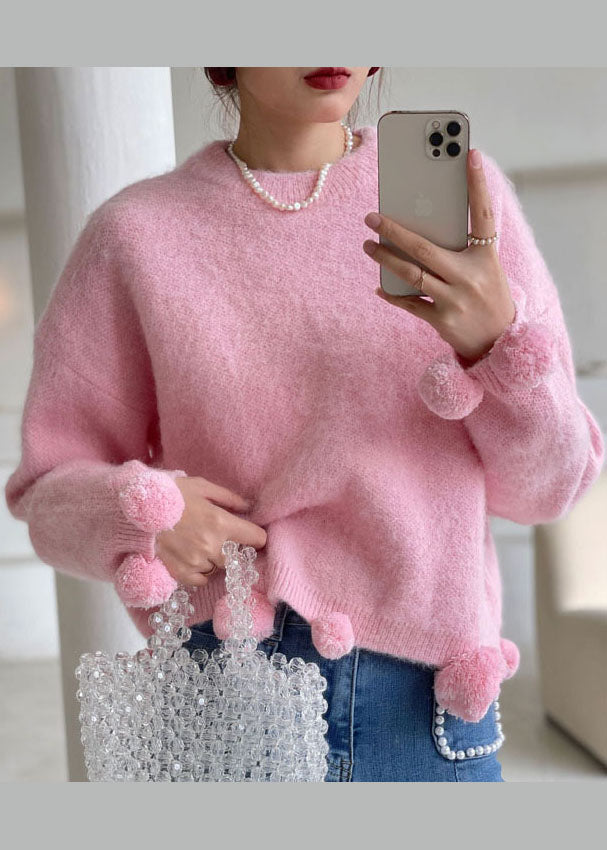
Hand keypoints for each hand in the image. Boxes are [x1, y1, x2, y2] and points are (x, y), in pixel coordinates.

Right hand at [154, 476, 265, 587]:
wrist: (133, 511)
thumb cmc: (168, 495)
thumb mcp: (201, 486)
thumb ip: (228, 498)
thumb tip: (248, 507)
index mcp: (221, 522)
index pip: (257, 538)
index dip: (256, 536)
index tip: (251, 535)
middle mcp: (212, 546)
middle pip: (237, 557)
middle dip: (232, 549)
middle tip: (219, 538)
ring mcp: (196, 562)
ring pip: (218, 568)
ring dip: (214, 559)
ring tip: (199, 544)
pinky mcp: (180, 573)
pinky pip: (201, 580)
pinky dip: (200, 571)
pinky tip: (192, 558)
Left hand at [362, 148, 515, 363]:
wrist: (501, 343)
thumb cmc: (487, 296)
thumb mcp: (485, 269)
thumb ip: (462, 249)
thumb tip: (419, 227)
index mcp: (487, 257)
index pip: (483, 214)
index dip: (478, 184)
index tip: (471, 154)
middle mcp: (471, 276)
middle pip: (424, 247)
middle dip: (394, 230)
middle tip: (371, 217)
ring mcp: (455, 300)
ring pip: (411, 274)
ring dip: (385, 259)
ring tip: (368, 246)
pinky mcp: (442, 320)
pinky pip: (410, 303)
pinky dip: (392, 294)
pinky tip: (379, 287)